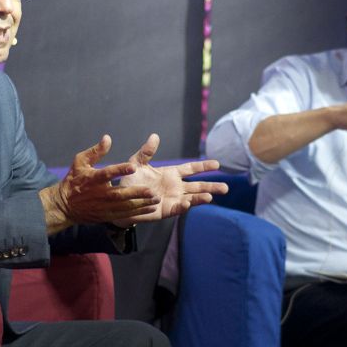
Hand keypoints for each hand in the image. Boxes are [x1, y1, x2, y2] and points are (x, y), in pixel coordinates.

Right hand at [45, 135, 160, 229]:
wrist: (64, 206)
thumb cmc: (74, 180)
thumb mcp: (80, 162)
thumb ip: (95, 151)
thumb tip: (108, 138)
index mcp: (93, 179)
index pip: (107, 173)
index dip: (120, 170)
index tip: (133, 167)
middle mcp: (99, 194)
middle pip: (120, 194)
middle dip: (136, 192)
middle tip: (152, 190)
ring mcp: (104, 207)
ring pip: (124, 207)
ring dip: (141, 204)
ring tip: (156, 200)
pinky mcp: (107, 216)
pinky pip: (124, 216)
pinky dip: (137, 213)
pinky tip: (150, 209)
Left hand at [110, 133, 229, 224]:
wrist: (121, 199)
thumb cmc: (130, 180)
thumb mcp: (137, 163)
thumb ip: (147, 152)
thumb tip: (155, 136)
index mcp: (171, 174)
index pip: (191, 169)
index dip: (204, 166)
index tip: (217, 164)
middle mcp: (175, 187)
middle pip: (197, 186)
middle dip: (211, 186)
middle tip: (226, 188)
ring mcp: (173, 199)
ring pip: (192, 198)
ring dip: (201, 198)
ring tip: (211, 197)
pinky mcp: (167, 210)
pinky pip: (178, 208)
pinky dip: (184, 206)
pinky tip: (188, 204)